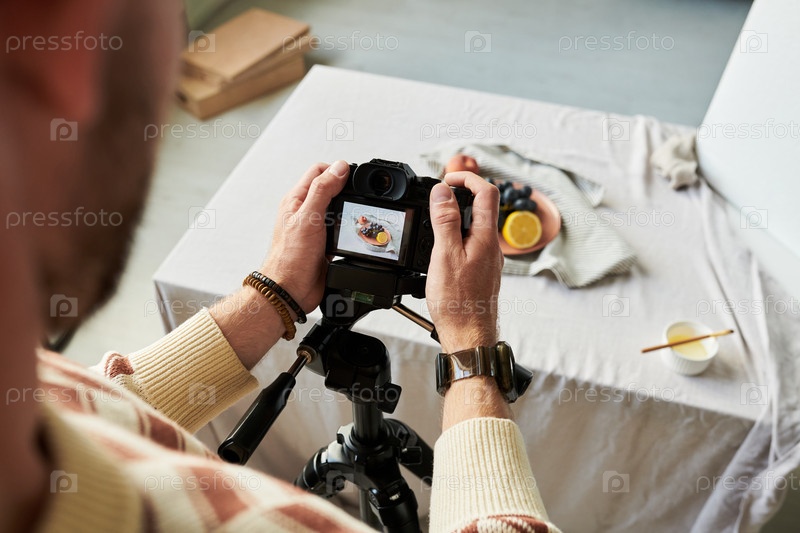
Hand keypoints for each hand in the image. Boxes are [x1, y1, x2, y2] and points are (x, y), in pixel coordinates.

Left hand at [261, 160, 349, 312]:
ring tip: (356, 212)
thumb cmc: (290, 258)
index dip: (337, 170)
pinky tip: (353, 232)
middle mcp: (305, 212)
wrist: (291, 291)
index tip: (353, 177)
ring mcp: (315, 229)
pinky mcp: (325, 245)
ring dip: (348, 210)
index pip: (319, 171)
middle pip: (330, 189)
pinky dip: (348, 229)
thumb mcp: (308, 217)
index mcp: (296, 199)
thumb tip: (339, 168)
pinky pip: (340, 230)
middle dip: (347, 189)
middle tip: (359, 194)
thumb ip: (323, 190)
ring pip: (337, 210)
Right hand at [426, 172, 502, 352]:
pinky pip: (472, 243)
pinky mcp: (481, 271)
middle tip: (439, 195)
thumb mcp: (445, 256)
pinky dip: (458, 235)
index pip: (487, 193)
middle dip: (462, 194)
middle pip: (484, 207)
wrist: (468, 336)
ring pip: (477, 226)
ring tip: (436, 219)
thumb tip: (443, 192)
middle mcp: (492, 247)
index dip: (468, 178)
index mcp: (487, 238)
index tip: (448, 179)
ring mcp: (488, 260)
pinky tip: (441, 247)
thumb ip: (446, 221)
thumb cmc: (458, 303)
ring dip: (458, 215)